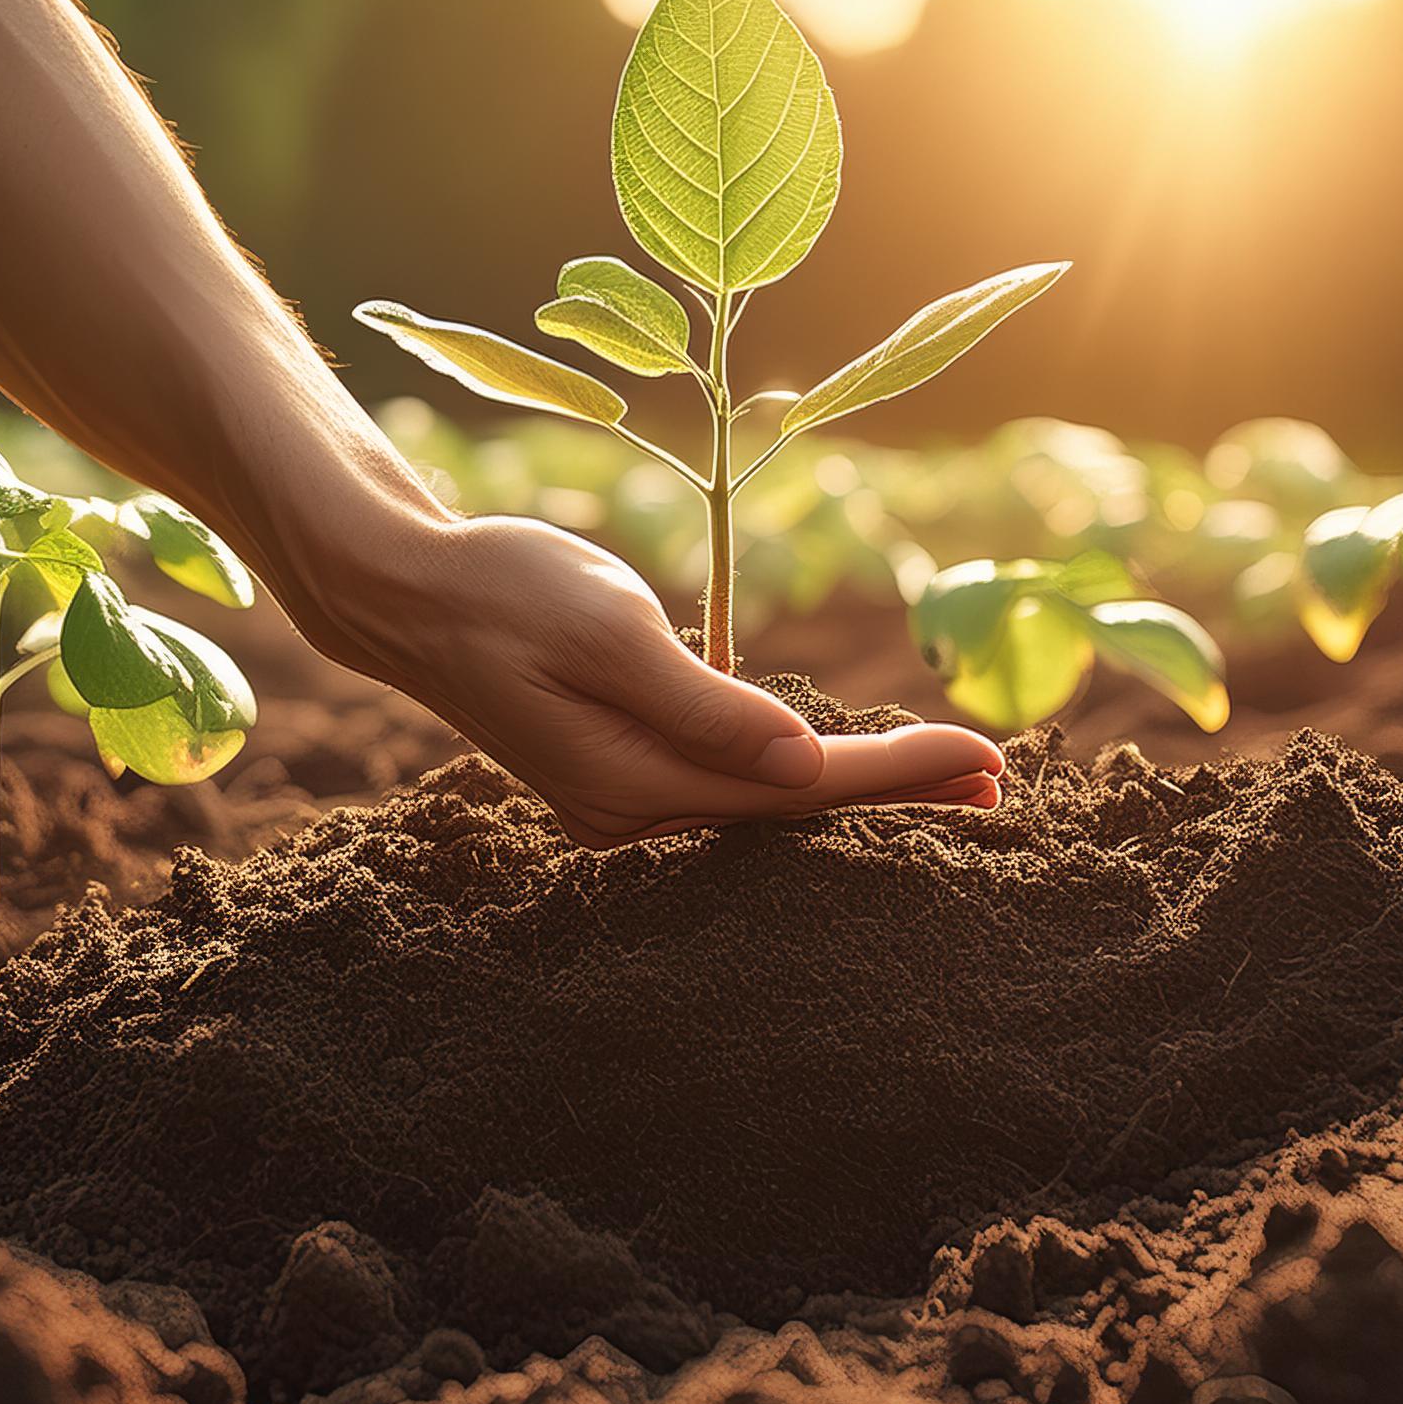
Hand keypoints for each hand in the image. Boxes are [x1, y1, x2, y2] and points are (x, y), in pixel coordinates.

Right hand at [318, 514, 1003, 847]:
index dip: (892, 775)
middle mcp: (628, 811)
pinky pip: (723, 788)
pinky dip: (792, 776)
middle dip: (894, 795)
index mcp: (632, 780)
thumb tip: (799, 762)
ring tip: (947, 774)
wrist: (404, 595)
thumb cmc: (503, 590)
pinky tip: (836, 768)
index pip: (793, 789)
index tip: (981, 757)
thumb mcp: (607, 628)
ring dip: (852, 789)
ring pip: (759, 805)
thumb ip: (702, 703)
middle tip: (998, 780)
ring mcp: (616, 801)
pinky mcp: (611, 775)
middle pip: (788, 813)